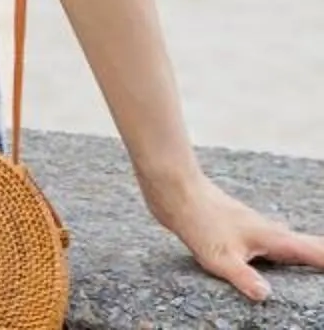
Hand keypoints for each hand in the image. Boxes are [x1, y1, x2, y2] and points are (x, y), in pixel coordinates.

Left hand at [152, 172, 323, 301]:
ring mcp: (255, 229)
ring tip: (311, 266)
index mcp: (275, 238)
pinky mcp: (239, 230)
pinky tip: (274, 261)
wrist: (174, 188)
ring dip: (304, 256)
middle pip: (307, 247)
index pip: (317, 252)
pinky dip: (281, 254)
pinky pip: (269, 245)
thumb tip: (265, 295)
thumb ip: (244, 277)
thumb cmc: (198, 219)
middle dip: (321, 257)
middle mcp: (270, 232)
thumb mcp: (220, 256)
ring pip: (288, 246)